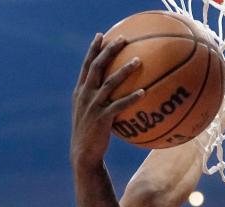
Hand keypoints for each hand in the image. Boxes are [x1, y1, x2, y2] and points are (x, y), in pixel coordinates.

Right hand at [70, 34, 144, 167]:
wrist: (84, 154)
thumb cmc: (91, 135)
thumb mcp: (90, 114)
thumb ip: (98, 100)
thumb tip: (116, 92)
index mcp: (81, 92)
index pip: (86, 65)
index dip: (93, 49)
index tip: (101, 35)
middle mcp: (85, 95)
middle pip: (96, 67)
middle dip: (109, 51)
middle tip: (122, 39)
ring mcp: (92, 106)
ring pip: (109, 83)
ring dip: (124, 70)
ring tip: (138, 60)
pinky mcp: (102, 119)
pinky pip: (119, 105)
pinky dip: (131, 98)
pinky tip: (144, 92)